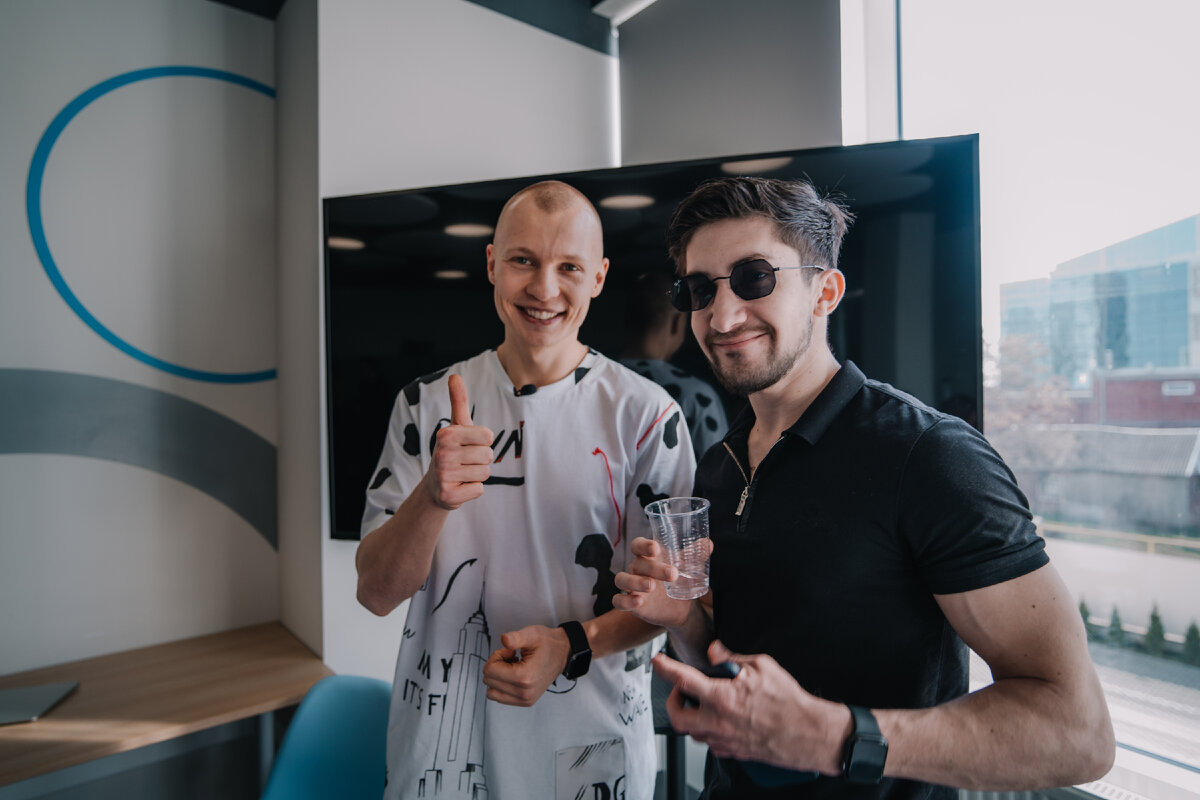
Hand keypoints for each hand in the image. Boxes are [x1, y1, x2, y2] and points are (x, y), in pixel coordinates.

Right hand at [423, 374, 493, 509]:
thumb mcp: (456, 426)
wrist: (435, 486)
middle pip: (488, 456)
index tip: (468, 445)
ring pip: (485, 473)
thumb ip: (458, 400)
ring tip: (462, 474)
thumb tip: (454, 375)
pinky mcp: (448, 496)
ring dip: (477, 475)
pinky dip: (472, 490)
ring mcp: (443, 475)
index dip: (483, 442)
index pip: (488, 436)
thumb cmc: (452, 451)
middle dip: (481, 460)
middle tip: (464, 462)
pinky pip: (479, 490)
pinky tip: (459, 487)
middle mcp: (442, 453)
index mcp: (446, 434)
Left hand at [482, 625, 570, 706]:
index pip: (489, 671)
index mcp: (524, 677)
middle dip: (496, 666)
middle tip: (512, 658)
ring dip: (498, 678)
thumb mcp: (532, 634)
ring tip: (513, 667)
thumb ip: (516, 637)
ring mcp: (525, 699)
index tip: (510, 651)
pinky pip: (500, 697)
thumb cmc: (548, 644)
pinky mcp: (525, 702)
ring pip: (492, 692)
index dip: (496, 656)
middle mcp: (524, 693)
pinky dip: (502, 686)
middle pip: (489, 681)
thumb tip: (504, 639)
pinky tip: (515, 675)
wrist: (563, 654)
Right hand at [613, 536, 709, 628]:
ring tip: (651, 586)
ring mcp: (630, 586)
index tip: (655, 548)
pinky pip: (618, 601)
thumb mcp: (687, 566)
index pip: (638, 545)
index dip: (643, 545)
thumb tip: (707, 543)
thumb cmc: (677, 579)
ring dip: (635, 582)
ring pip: (622, 580)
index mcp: (647, 556)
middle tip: (673, 574)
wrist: (679, 606)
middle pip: (636, 564)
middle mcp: (636, 568)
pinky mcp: (629, 603)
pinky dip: (625, 601)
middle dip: (653, 568)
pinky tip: (638, 602)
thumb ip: (696, 553)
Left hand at [654, 640, 849, 775]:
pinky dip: (708, 729)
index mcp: (722, 698)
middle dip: (672, 701)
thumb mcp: (761, 666)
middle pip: (676, 716)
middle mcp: (718, 723)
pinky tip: (721, 718)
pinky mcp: (733, 752)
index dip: (665, 668)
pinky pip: (710, 743)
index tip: (657, 661)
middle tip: (682, 691)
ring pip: (692, 732)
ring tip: (704, 703)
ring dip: (691, 716)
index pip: (682, 680)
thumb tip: (714, 651)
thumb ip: (732, 657)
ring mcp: (724, 741)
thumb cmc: (789, 702)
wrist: (808, 734)